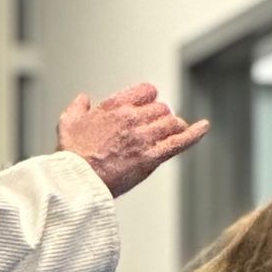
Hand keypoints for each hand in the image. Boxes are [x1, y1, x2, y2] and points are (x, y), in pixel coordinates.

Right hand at [58, 83, 209, 196]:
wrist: (77, 180)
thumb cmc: (71, 155)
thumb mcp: (67, 123)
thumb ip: (78, 107)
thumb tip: (84, 99)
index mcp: (116, 106)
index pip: (147, 91)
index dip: (150, 100)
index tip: (146, 109)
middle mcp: (133, 118)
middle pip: (162, 109)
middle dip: (160, 118)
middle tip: (154, 131)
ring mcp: (144, 138)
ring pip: (172, 123)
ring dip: (172, 129)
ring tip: (169, 136)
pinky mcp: (151, 158)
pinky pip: (179, 141)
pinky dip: (195, 134)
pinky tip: (204, 127)